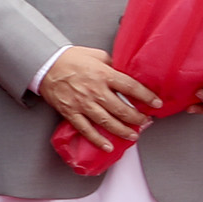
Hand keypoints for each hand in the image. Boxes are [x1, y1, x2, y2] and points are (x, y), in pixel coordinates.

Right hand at [38, 47, 156, 148]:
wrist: (45, 65)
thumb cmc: (72, 59)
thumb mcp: (98, 55)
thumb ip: (114, 65)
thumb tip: (128, 72)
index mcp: (104, 75)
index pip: (131, 88)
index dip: (146, 97)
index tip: (157, 103)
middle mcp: (95, 91)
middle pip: (121, 109)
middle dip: (137, 118)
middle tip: (146, 122)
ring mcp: (82, 104)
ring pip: (106, 122)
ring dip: (122, 131)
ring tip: (133, 136)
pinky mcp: (70, 112)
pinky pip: (85, 129)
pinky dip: (97, 139)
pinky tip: (107, 146)